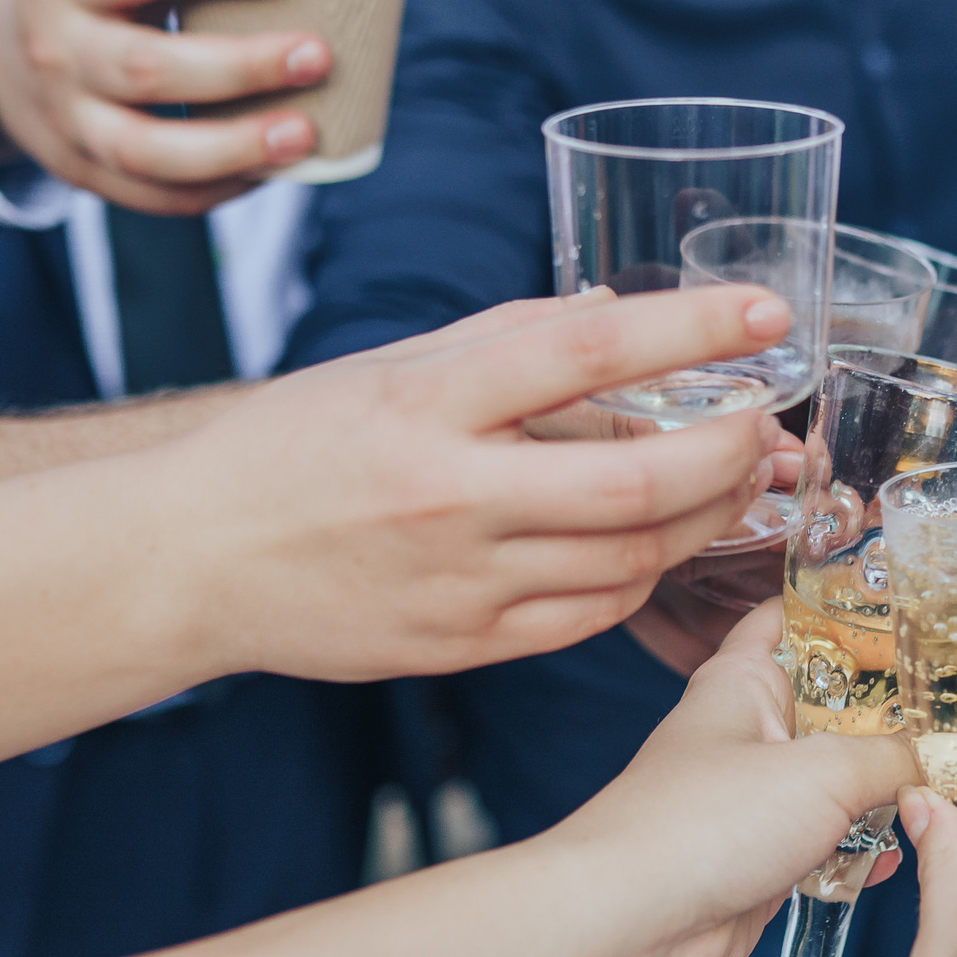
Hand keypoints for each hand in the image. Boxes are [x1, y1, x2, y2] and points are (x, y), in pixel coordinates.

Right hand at [0, 0, 331, 213]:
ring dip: (234, 146)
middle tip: (317, 55)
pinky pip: (156, 196)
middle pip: (147, 69)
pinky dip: (219, 188)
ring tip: (306, 133)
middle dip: (240, 66)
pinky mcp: (85, 173)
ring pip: (148, 150)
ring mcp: (68, 122)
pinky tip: (274, 172)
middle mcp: (58, 53)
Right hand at [164, 287, 803, 680]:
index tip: (765, 311)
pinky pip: (589, 615)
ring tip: (725, 480)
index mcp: (426, 401)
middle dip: (727, 455)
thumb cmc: (290, 447)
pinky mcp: (461, 645)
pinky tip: (651, 543)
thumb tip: (618, 314)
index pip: (587, 353)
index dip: (692, 329)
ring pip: (629, 560)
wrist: (191, 560)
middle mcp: (448, 495)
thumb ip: (503, 342)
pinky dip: (641, 575)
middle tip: (762, 426)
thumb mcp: (385, 367)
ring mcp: (458, 582)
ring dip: (701, 518)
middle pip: (635, 486)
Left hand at [554, 600, 916, 956]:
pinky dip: (867, 846)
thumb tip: (947, 759)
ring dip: (889, 784)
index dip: (848, 602)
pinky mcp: (766, 858)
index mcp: (744, 680)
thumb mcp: (822, 773)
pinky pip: (831, 840)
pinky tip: (904, 849)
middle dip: (896, 708)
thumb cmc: (698, 826)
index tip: (912, 599)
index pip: (796, 616)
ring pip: (840, 776)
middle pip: (835, 701)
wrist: (632, 924)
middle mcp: (750, 732)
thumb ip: (894, 759)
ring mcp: (757, 798)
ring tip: (954, 778)